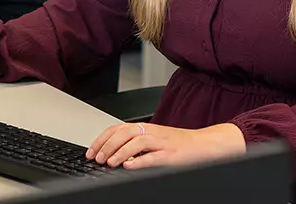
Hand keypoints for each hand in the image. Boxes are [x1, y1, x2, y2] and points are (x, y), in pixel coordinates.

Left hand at [86, 121, 245, 170]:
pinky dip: (140, 161)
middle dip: (107, 145)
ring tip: (109, 162)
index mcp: (146, 128)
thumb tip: (112, 153)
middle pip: (125, 132)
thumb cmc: (179, 146)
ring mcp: (162, 143)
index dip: (102, 138)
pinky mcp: (172, 155)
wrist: (204, 146)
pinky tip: (129, 166)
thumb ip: (136, 145)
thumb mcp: (154, 142)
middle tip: (97, 158)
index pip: (118, 128)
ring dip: (120, 152)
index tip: (91, 151)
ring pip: (137, 142)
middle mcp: (152, 132)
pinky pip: (154, 157)